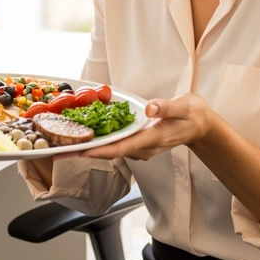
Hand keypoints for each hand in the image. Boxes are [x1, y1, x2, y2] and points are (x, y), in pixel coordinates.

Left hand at [78, 93, 213, 160]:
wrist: (201, 125)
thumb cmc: (192, 115)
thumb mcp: (183, 107)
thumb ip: (166, 108)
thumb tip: (150, 109)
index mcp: (152, 139)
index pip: (121, 148)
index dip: (99, 151)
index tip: (79, 152)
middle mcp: (143, 147)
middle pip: (110, 152)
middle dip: (85, 151)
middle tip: (58, 149)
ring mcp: (141, 147)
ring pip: (111, 150)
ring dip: (90, 147)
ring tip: (65, 141)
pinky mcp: (138, 143)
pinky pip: (116, 144)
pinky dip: (100, 141)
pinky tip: (86, 134)